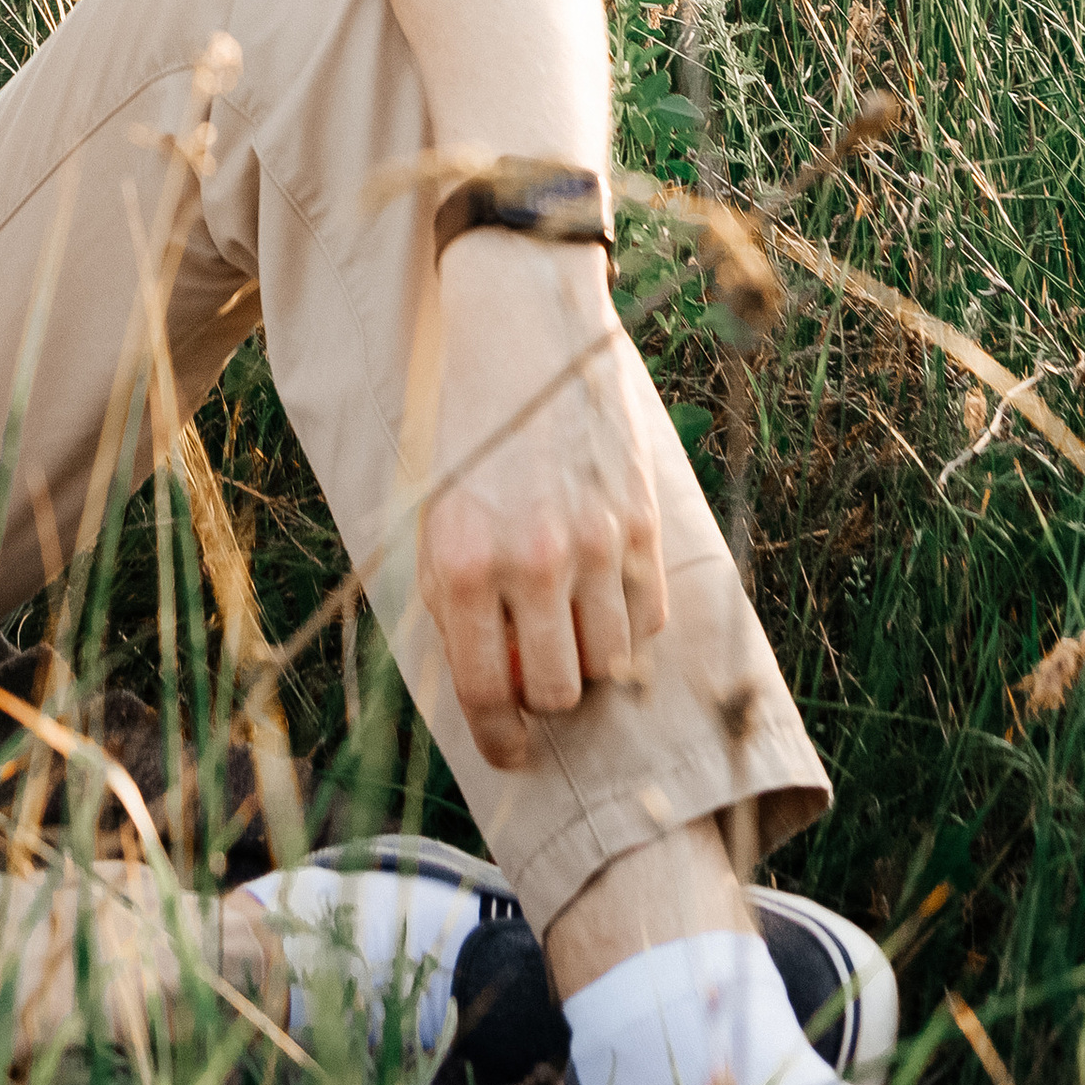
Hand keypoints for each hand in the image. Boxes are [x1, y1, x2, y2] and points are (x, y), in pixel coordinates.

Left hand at [419, 235, 668, 770]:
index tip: (513, 753)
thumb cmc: (469, 433)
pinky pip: (650, 619)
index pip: (487, 696)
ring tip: (571, 620)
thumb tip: (495, 701)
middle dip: (550, 695)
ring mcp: (593, 543)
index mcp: (459, 564)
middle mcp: (527, 561)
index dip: (501, 742)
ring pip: (611, 665)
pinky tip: (606, 588)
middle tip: (540, 668)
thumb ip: (457, 607)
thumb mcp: (434, 518)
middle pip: (561, 691)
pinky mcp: (643, 522)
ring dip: (592, 659)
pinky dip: (630, 622)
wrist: (521, 331)